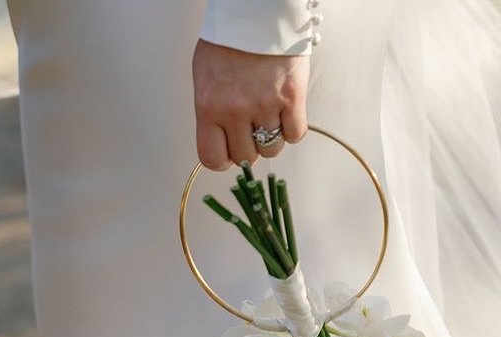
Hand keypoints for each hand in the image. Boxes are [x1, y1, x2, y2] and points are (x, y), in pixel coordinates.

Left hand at [192, 38, 309, 170]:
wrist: (256, 13)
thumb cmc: (229, 42)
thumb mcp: (205, 78)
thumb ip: (211, 113)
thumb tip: (222, 142)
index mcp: (208, 106)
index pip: (212, 158)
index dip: (223, 159)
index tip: (229, 151)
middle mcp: (235, 110)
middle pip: (246, 157)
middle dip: (249, 146)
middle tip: (251, 126)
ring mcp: (265, 105)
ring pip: (272, 149)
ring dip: (271, 137)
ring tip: (268, 114)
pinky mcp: (291, 99)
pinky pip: (295, 134)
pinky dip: (292, 127)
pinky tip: (285, 110)